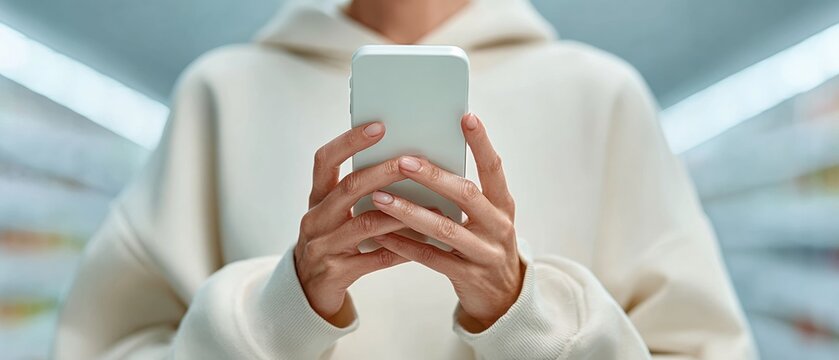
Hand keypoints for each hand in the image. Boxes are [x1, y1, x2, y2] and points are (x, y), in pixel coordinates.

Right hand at [295, 122, 408, 325]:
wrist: (308, 289)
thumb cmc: (332, 241)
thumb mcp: (337, 214)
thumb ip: (360, 191)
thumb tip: (407, 162)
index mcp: (317, 198)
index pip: (326, 160)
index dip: (349, 141)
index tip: (379, 126)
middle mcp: (316, 218)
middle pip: (349, 188)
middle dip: (382, 172)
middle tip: (410, 160)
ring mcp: (322, 246)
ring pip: (364, 224)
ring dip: (400, 213)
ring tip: (432, 207)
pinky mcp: (335, 272)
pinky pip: (373, 259)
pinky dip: (400, 250)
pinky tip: (423, 243)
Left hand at [371, 113, 522, 331]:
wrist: (504, 298)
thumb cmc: (486, 246)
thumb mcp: (487, 219)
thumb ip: (465, 195)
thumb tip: (424, 159)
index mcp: (504, 205)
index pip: (494, 169)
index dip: (481, 143)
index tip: (466, 117)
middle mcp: (498, 226)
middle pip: (466, 195)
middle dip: (433, 176)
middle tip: (403, 160)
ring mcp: (485, 253)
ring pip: (445, 228)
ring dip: (410, 211)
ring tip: (380, 197)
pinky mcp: (468, 276)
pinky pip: (432, 258)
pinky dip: (405, 245)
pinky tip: (382, 235)